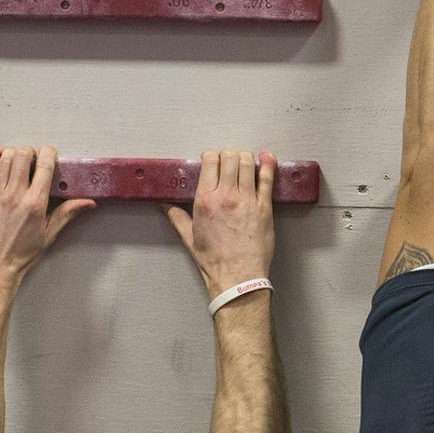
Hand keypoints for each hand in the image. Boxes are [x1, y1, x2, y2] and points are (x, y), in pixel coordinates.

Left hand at [0, 146, 92, 290]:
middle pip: (23, 155)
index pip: (44, 165)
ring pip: (5, 157)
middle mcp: (15, 195)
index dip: (49, 153)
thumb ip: (66, 214)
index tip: (49, 154)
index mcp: (35, 204)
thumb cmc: (18, 256)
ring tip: (16, 160)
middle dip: (30, 152)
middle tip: (32, 159)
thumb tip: (87, 203)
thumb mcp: (48, 235)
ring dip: (13, 152)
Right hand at [166, 150, 276, 301]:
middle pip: (229, 157)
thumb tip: (165, 205)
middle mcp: (226, 196)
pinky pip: (267, 178)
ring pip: (248, 163)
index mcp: (205, 201)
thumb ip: (177, 217)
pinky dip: (268, 164)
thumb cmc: (215, 261)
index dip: (211, 155)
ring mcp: (247, 200)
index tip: (212, 159)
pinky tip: (266, 157)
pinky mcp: (264, 207)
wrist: (238, 277)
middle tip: (228, 161)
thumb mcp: (189, 238)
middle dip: (228, 155)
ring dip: (245, 157)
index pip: (210, 162)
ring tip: (244, 161)